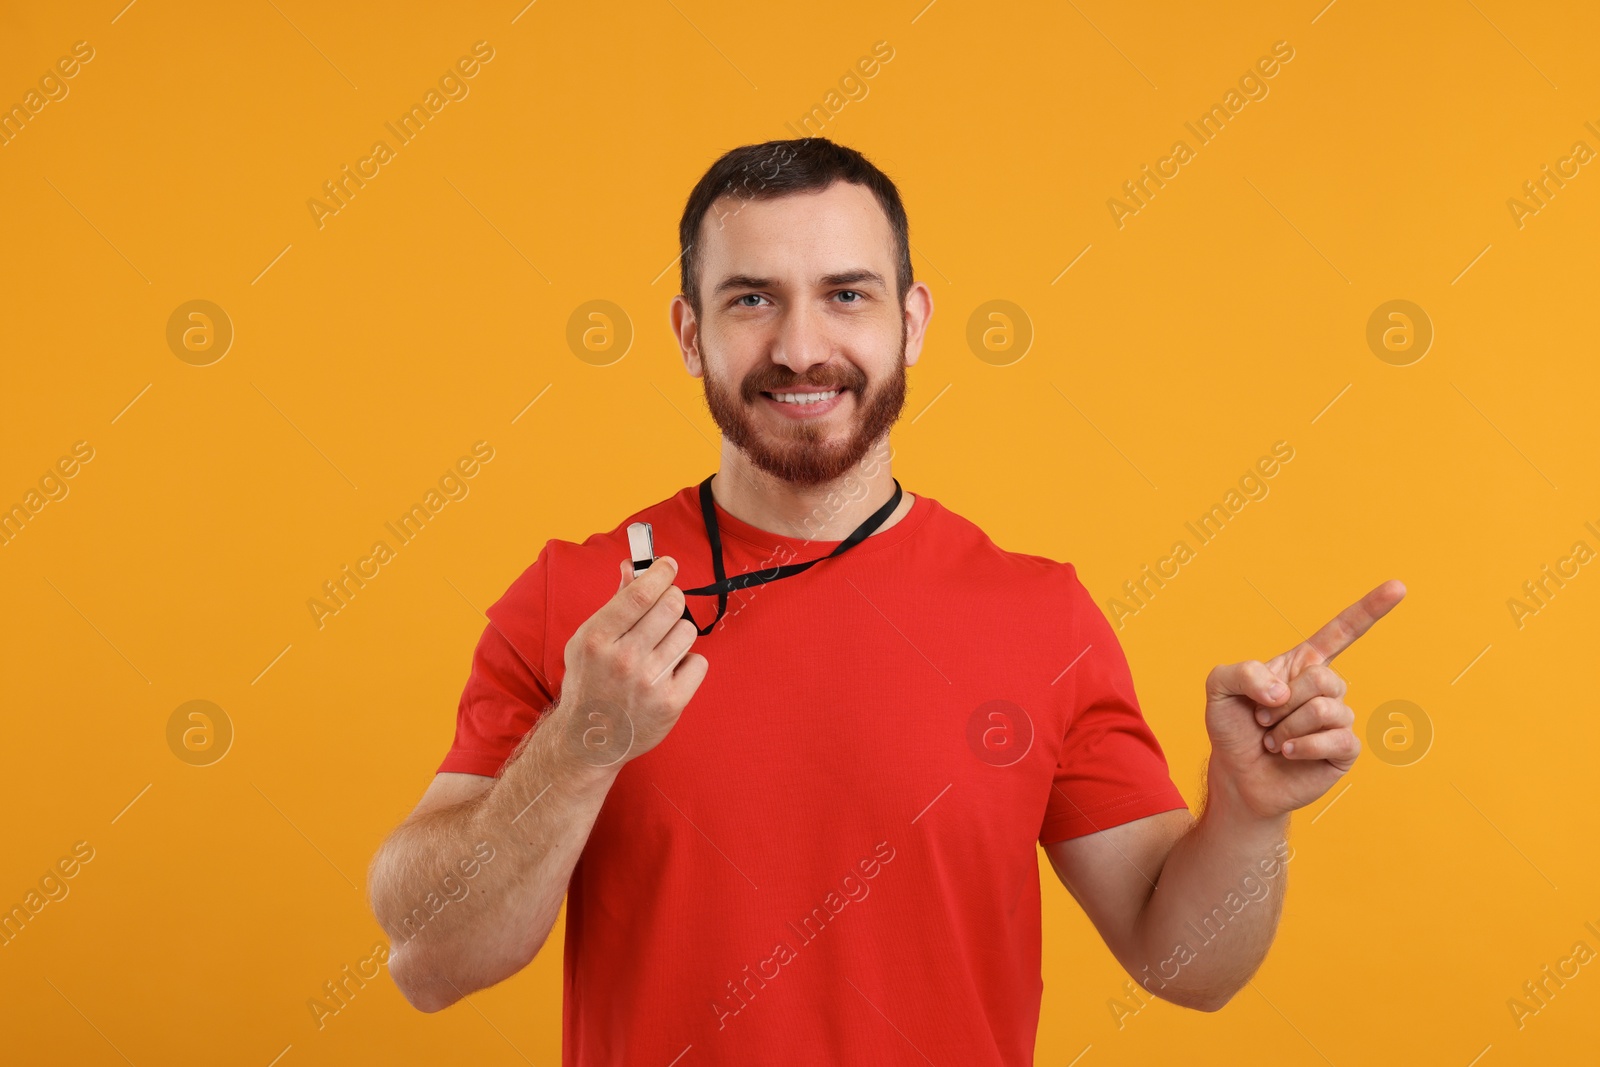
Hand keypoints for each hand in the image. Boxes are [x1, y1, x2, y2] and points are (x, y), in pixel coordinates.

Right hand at [554, 556, 707, 767]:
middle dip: (672, 600)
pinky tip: (669, 672)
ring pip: (687, 631)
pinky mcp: (671, 703)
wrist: (589, 739)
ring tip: (662, 649)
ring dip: (678, 634)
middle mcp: (623, 659)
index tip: (669, 565)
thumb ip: (614, 602)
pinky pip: (698, 662)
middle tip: (665, 609)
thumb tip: (633, 565)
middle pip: (671, 605)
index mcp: (597, 639)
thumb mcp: (588, 640)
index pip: (641, 593)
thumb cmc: (590, 682)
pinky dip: (688, 664)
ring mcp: (648, 682)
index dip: (661, 572)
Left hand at [1204, 579, 1406, 819]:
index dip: (1370, 609)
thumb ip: (1241, 673)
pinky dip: (1303, 746)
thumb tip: (1282, 691)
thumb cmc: (1232, 729)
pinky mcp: (1344, 751)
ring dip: (1287, 727)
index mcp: (1302, 665)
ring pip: (1324, 709)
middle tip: (1263, 718)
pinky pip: (1336, 739)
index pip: (1342, 632)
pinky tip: (1288, 753)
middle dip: (1282, 701)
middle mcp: (1326, 688)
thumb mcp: (1218, 689)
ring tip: (1273, 739)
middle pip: (1322, 678)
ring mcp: (1338, 719)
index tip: (1399, 587)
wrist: (1237, 776)